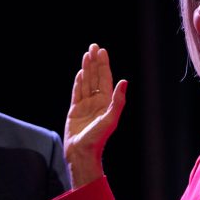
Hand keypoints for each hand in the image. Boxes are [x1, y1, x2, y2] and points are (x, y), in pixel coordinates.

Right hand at [65, 44, 126, 187]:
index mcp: (106, 103)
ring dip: (86, 69)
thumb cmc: (97, 139)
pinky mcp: (75, 111)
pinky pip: (76, 93)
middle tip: (93, 46)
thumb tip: (124, 82)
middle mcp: (97, 102)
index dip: (103, 64)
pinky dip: (78, 82)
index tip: (101, 51)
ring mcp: (85, 106)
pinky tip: (80, 73)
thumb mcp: (110, 119)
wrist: (81, 153)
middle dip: (95, 62)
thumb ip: (118, 100)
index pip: (105, 79)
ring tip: (86, 55)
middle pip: (96, 77)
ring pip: (86, 82)